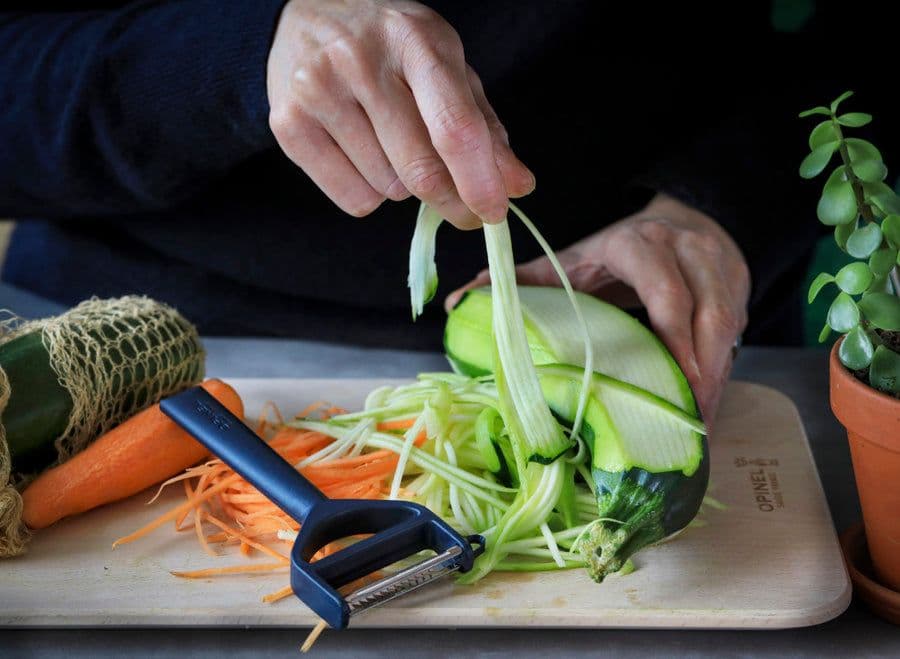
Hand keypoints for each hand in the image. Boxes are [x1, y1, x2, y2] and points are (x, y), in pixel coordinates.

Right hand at [266, 0, 534, 227]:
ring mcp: (318, 90)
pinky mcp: (288, 124)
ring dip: (404, 187)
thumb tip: (516, 186)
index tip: (494, 212)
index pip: (454, 127)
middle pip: (420, 169)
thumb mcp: (446, 68)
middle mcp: (361, 60)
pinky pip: (354, 199)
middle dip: (453, 203)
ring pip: (388, 189)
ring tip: (391, 145)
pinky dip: (371, 194)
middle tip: (466, 211)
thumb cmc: (392, 47)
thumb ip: (485, 127)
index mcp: (416, 40)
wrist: (310, 9)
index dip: (480, 181)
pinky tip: (364, 156)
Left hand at [446, 194, 750, 424]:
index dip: (672, 333)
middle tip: (688, 419)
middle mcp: (687, 252)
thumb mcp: (574, 258)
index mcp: (640, 244)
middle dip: (701, 369)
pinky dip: (722, 370)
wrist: (683, 216)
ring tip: (699, 423)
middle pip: (706, 313)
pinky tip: (706, 404)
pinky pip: (737, 333)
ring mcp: (720, 269)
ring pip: (728, 326)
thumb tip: (460, 302)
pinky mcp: (740, 288)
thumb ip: (523, 280)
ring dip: (716, 376)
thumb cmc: (619, 249)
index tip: (672, 377)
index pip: (662, 287)